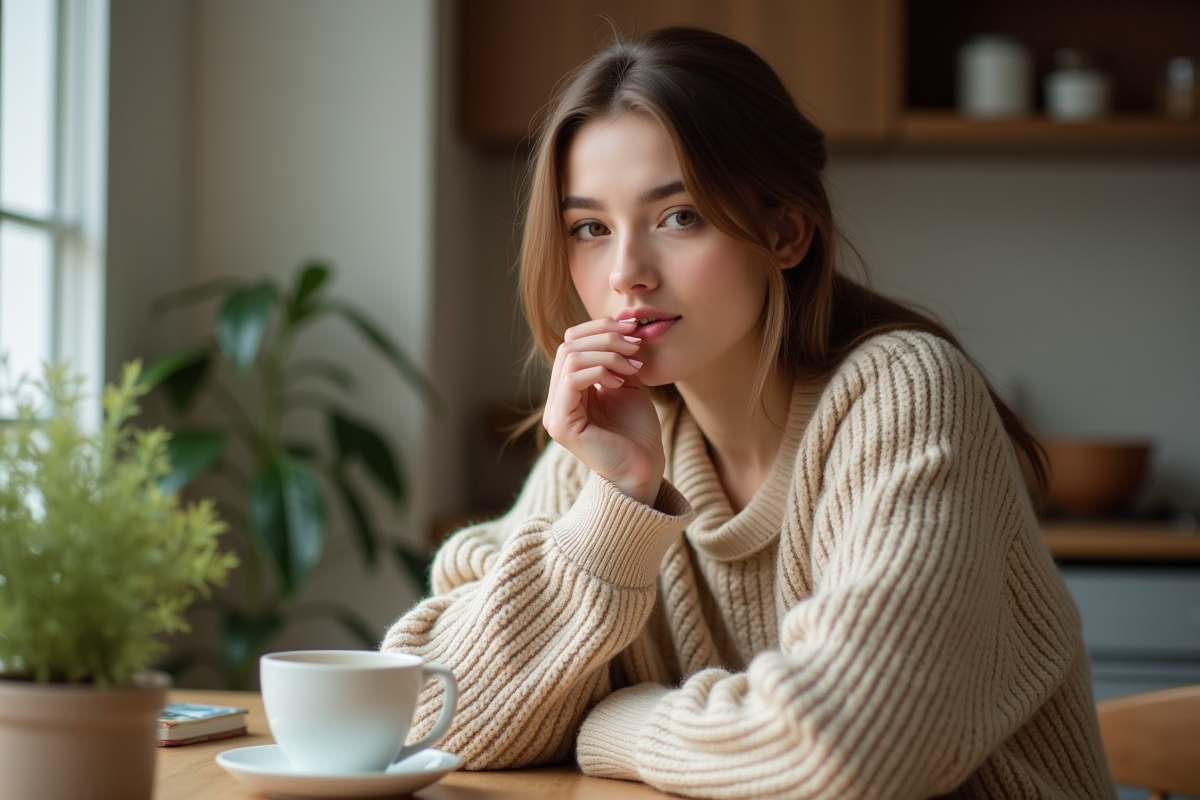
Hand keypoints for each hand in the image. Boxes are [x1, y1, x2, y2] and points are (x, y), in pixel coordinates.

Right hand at [543, 317, 664, 505]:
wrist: (643, 469)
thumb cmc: (638, 431)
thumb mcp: (628, 383)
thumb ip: (617, 357)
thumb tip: (620, 322)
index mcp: (569, 388)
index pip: (572, 341)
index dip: (600, 328)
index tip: (634, 329)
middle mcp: (557, 399)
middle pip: (568, 344)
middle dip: (606, 338)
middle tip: (636, 346)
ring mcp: (555, 412)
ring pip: (570, 358)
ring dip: (607, 354)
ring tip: (632, 366)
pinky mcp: (561, 424)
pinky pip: (572, 379)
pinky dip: (600, 372)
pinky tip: (620, 383)